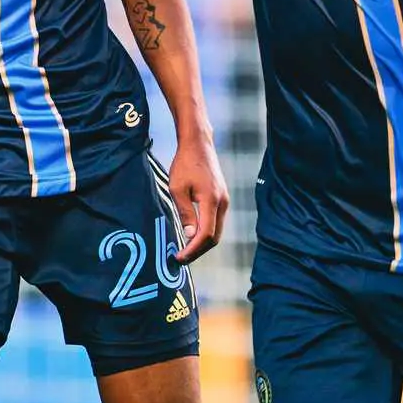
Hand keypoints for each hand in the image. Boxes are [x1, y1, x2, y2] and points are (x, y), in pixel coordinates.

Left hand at [168, 134, 228, 262]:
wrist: (198, 144)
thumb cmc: (185, 163)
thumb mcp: (177, 188)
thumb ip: (184, 212)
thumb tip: (189, 235)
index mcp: (212, 200)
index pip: (206, 234)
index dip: (193, 249)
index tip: (180, 257)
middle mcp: (223, 202)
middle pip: (214, 237)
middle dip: (198, 250)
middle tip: (182, 258)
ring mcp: (225, 200)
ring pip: (217, 230)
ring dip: (202, 243)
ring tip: (185, 249)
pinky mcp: (222, 198)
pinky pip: (216, 221)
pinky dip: (206, 232)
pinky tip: (193, 234)